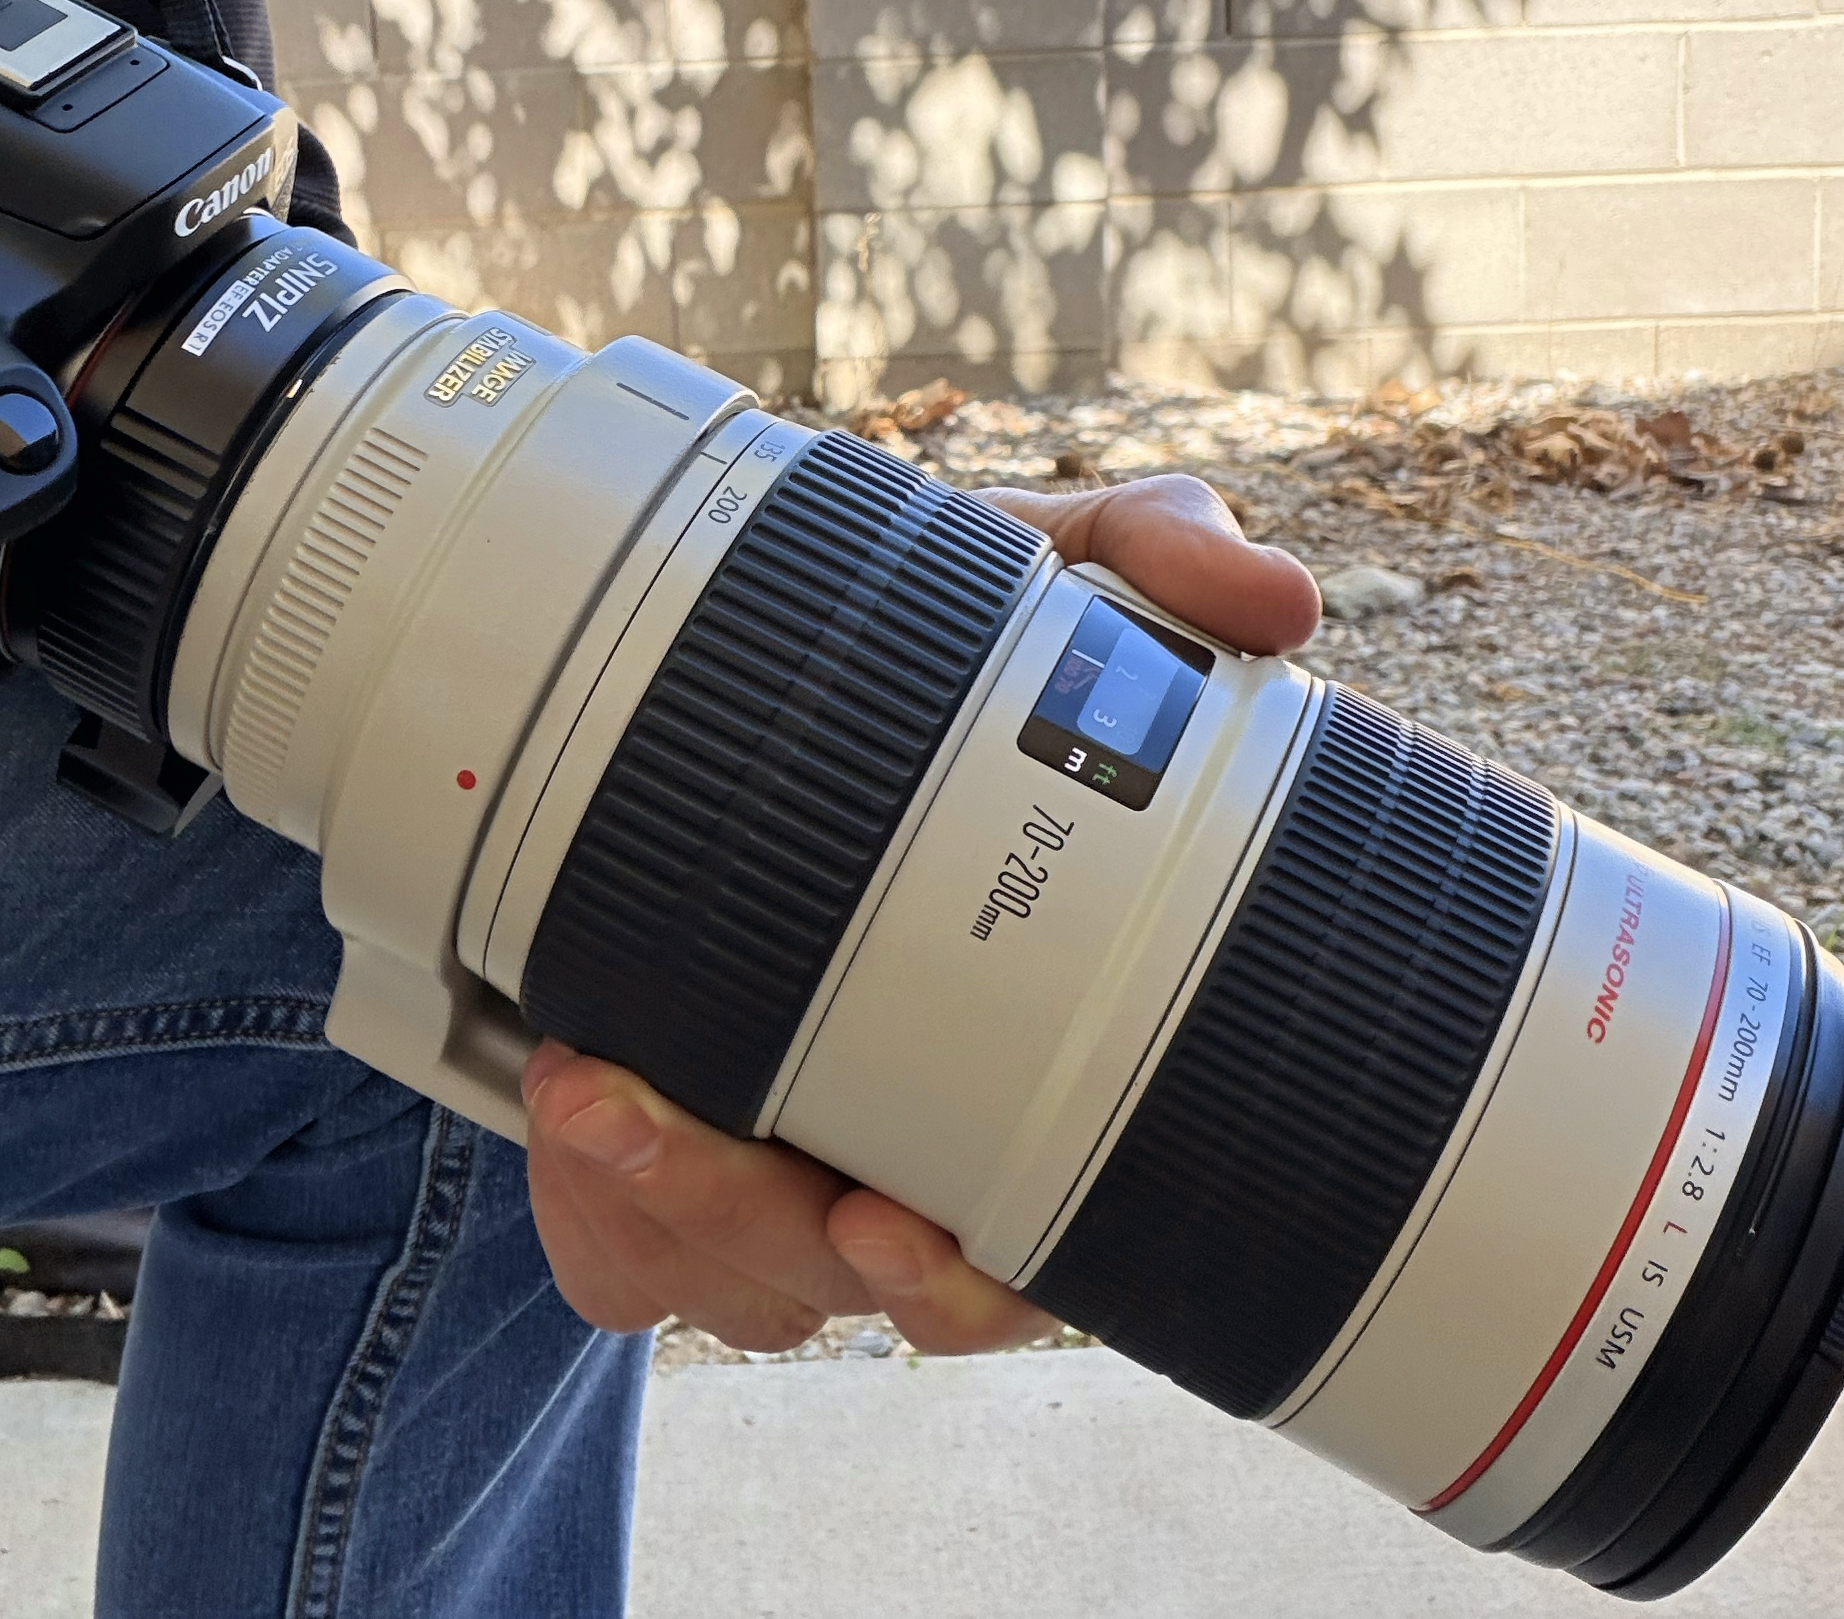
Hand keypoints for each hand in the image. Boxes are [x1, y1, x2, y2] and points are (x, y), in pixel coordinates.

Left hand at [522, 473, 1318, 1352]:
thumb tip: (1282, 603)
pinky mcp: (651, 1186)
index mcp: (1016, 1070)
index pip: (1027, 1256)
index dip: (966, 1281)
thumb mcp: (1030, 579)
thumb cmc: (913, 671)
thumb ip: (1149, 558)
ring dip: (659, 1200)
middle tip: (658, 1124)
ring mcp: (777, 1178)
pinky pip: (622, 1259)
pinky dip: (592, 1201)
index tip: (892, 1224)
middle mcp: (906, 1152)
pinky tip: (562, 1100)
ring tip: (586, 1085)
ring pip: (731, 1281)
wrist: (731, 682)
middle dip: (754, 1228)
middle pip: (855, 1286)